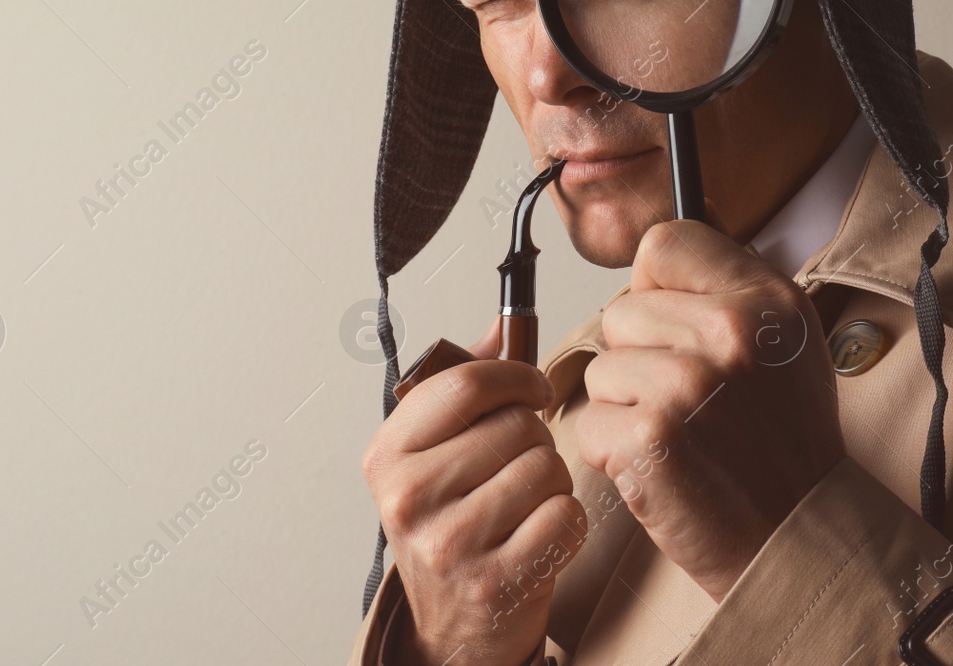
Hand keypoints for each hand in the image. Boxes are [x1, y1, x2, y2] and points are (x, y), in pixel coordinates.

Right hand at [362, 316, 585, 664]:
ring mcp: (449, 544)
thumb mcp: (434, 456)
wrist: (451, 630)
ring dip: (552, 482)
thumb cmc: (449, 528)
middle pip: (517, 424)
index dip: (515, 376)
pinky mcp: (494, 581)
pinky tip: (539, 537)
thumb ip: (464, 388)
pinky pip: (565, 516)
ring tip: (525, 506)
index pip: (464, 384)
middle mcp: (408, 498)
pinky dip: (566, 523)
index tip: (533, 388)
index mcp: (387, 456)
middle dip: (534, 441)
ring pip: (546, 467)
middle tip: (516, 469)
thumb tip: (501, 323)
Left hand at [574, 199, 844, 600]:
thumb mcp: (789, 340)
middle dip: (642, 355)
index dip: (657, 286)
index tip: (677, 322)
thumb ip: (730, 283)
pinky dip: (615, 448)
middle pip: (622, 309)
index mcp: (765, 300)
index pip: (665, 243)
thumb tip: (672, 233)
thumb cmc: (786, 445)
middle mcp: (729, 333)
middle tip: (691, 399)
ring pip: (602, 365)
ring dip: (627, 403)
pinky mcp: (649, 438)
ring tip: (682, 432)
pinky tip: (663, 462)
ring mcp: (686, 385)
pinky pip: (590, 419)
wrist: (798, 537)